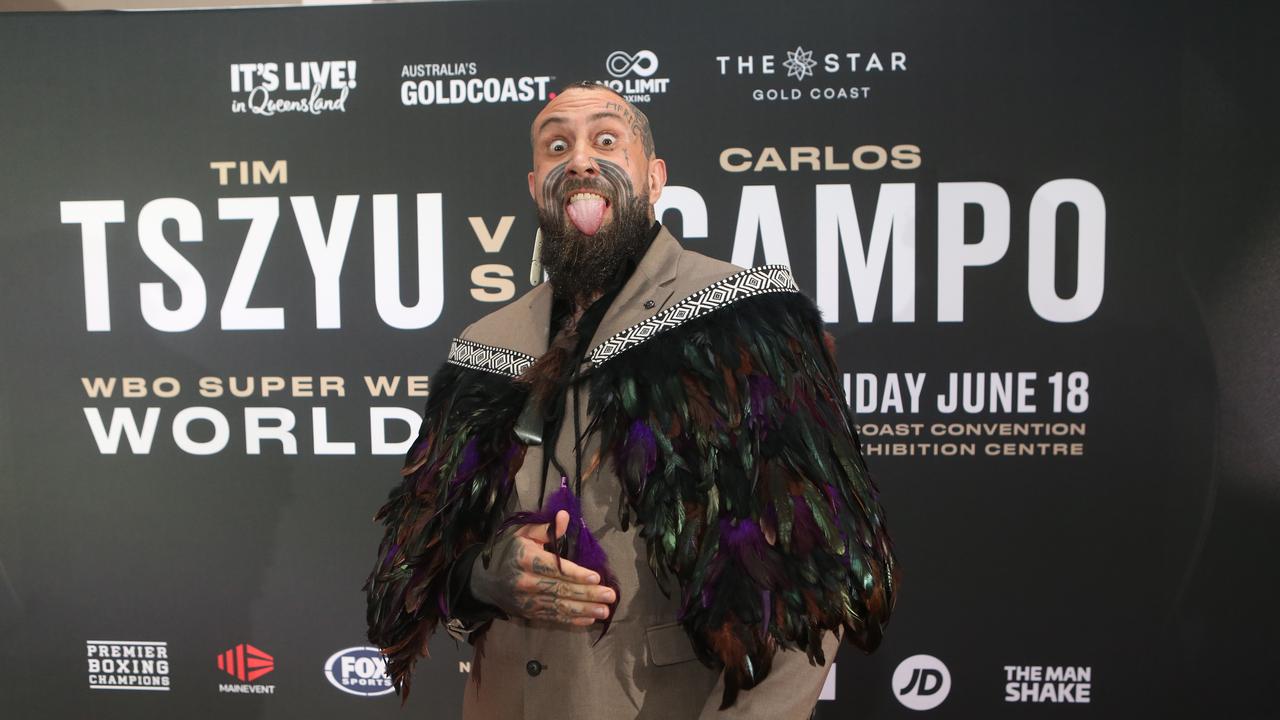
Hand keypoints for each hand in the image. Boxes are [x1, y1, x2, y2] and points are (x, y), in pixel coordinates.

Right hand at [469, 509, 615, 624]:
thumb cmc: (508, 552)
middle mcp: (525, 582)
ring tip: (605, 610)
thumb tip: (565, 516)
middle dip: (587, 594)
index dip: (575, 574)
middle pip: (560, 589)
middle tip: (610, 596)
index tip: (596, 577)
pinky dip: (572, 620)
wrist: (484, 580)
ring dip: (584, 610)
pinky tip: (589, 619)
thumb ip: (545, 528)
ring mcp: (527, 601)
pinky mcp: (529, 613)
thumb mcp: (522, 534)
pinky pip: (553, 617)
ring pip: (559, 606)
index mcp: (525, 558)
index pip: (554, 567)